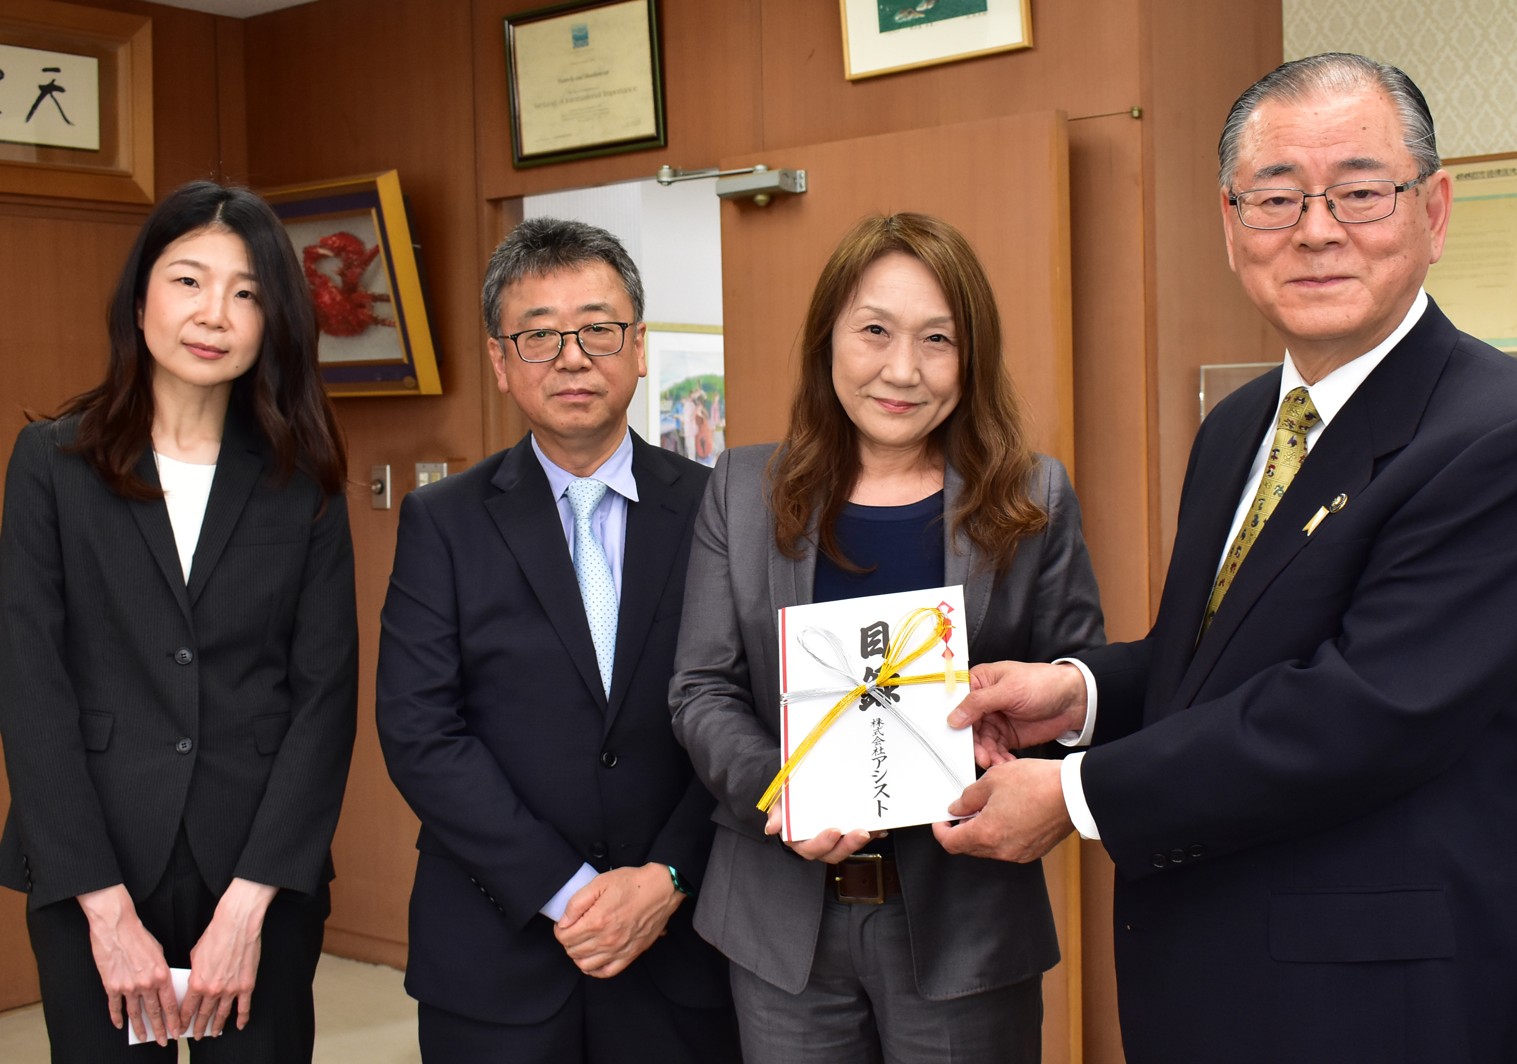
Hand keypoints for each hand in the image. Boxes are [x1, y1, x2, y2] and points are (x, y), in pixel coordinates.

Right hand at [77, 885, 178, 1044]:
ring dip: (140, 1028)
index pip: (171, 1004)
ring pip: (135, 1013)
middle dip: (160, 1029)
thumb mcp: (159, 953)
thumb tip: (163, 988)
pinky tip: (119, 1025)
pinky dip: (116, 1017)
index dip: (174, 1020)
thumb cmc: (140, 937)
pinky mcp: (111, 986)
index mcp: (162, 974)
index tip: (178, 1031)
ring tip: (143, 1038)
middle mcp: (146, 984)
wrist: (116, 928)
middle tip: (164, 1042)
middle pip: (154, 1012)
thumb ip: (162, 972)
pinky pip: (115, 1006)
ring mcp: (128, 986)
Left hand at [179, 878, 276, 1037]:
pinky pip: (244, 1007)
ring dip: (217, 1026)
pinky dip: (241, 1018)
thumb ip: (195, 973)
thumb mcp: (195, 955)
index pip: (187, 1009)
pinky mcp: (246, 985)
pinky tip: (239, 1025)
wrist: (237, 924)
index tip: (181, 1028)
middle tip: (196, 1035)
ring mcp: (231, 990)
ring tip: (214, 1033)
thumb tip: (196, 980)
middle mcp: (213, 990)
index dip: (183, 1021)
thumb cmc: (215, 935)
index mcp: (197, 983)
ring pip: (222, 1014)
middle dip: (199, 1027)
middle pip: (204, 1015)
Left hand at [554, 864, 682, 977]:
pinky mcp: (630, 954)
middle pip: (573, 951)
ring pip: (585, 965)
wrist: (660, 889)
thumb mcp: (599, 883)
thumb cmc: (632, 884)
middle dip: (568, 941)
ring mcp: (619, 950)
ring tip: (581, 943)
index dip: (560, 930)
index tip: (564, 923)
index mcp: (597, 921)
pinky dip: (595, 969)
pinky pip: (606, 972)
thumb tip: (562, 922)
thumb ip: (576, 903)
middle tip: (572, 930)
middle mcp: (607, 940)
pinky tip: (593, 959)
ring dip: (578, 955)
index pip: (564, 937)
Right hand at [762, 804, 884, 863]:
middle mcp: (818, 844)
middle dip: (848, 845)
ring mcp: (835, 841)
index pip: (811, 848)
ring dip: (862, 840)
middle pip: (834, 853)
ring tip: (873, 829)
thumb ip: (778, 812)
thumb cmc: (790, 795)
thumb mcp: (780, 799)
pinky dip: (873, 833)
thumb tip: (772, 828)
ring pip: (849, 847)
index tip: (834, 831)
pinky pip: (861, 838)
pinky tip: (881, 827)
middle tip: (861, 832)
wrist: (801, 785)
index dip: (823, 843)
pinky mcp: (848, 834)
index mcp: (799, 840)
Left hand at [932, 757, 1073, 862]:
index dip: (941, 830)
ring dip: (982, 831)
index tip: (942, 821)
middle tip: (964, 810)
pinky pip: (1008, 847)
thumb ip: (968, 797)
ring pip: (989, 848)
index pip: (951, 843)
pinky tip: (1007, 814)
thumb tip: (957, 807)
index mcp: (986, 834)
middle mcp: (1002, 850)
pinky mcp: (1034, 851)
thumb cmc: (1038, 784)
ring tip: (989, 807)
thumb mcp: (992, 779)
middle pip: (969, 847)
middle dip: (962, 830)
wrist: (1074, 793)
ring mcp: (1019, 853)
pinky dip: (1001, 834)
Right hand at [948, 661, 1087, 766]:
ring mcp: (996, 721)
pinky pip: (996, 751)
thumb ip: (979, 703)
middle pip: (969, 728)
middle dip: (975, 744)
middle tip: (982, 757)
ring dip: (988, 754)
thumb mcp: (1008, 689)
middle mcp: (984, 703)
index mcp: (980, 683)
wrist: (1073, 700)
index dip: (955, 721)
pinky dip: (999, 759)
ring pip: (982, 742)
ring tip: (997, 764)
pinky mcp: (1008, 736)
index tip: (956, 738)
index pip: (958, 703)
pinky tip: (1006, 764)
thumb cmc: (1043, 683)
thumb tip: (954, 717)